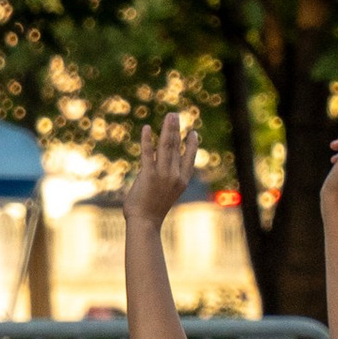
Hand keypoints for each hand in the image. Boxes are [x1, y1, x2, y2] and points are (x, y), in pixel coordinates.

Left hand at [123, 112, 199, 228]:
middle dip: (176, 129)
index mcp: (181, 181)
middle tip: (174, 115)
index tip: (193, 132)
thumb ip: (166, 178)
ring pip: (166, 146)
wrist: (145, 223)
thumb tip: (161, 168)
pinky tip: (146, 128)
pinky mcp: (148, 175)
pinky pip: (147, 153)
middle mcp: (174, 175)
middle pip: (176, 147)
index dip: (192, 144)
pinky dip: (147, 139)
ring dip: (167, 129)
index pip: (189, 158)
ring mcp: (162, 174)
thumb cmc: (153, 210)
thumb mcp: (166, 192)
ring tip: (169, 116)